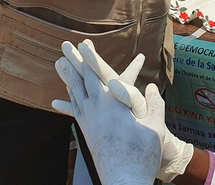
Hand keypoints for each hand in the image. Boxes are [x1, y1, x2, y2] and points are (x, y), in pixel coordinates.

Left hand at [53, 50, 164, 184]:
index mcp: (112, 104)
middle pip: (82, 79)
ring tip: (59, 63)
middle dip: (74, 60)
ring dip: (67, 77)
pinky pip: (75, 110)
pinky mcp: (86, 132)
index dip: (90, 58)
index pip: (99, 74)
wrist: (124, 179)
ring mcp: (88, 121)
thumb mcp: (155, 127)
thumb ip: (154, 105)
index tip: (83, 44)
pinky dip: (68, 100)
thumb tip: (152, 88)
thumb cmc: (141, 154)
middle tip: (66, 46)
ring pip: (74, 93)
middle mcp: (96, 109)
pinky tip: (61, 98)